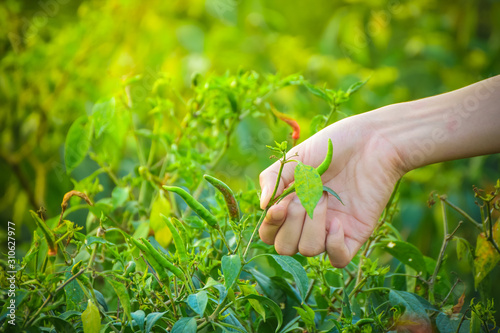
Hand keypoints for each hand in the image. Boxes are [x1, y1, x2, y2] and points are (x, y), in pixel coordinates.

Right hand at [258, 108, 404, 266]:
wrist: (373, 140)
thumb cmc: (332, 145)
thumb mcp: (295, 157)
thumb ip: (273, 179)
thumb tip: (263, 206)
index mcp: (290, 204)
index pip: (269, 232)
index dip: (270, 224)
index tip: (280, 206)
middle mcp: (308, 221)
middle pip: (285, 247)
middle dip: (291, 222)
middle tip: (305, 195)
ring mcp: (330, 229)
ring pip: (308, 250)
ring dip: (313, 224)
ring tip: (325, 197)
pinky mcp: (354, 234)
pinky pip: (338, 259)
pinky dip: (334, 245)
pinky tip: (338, 221)